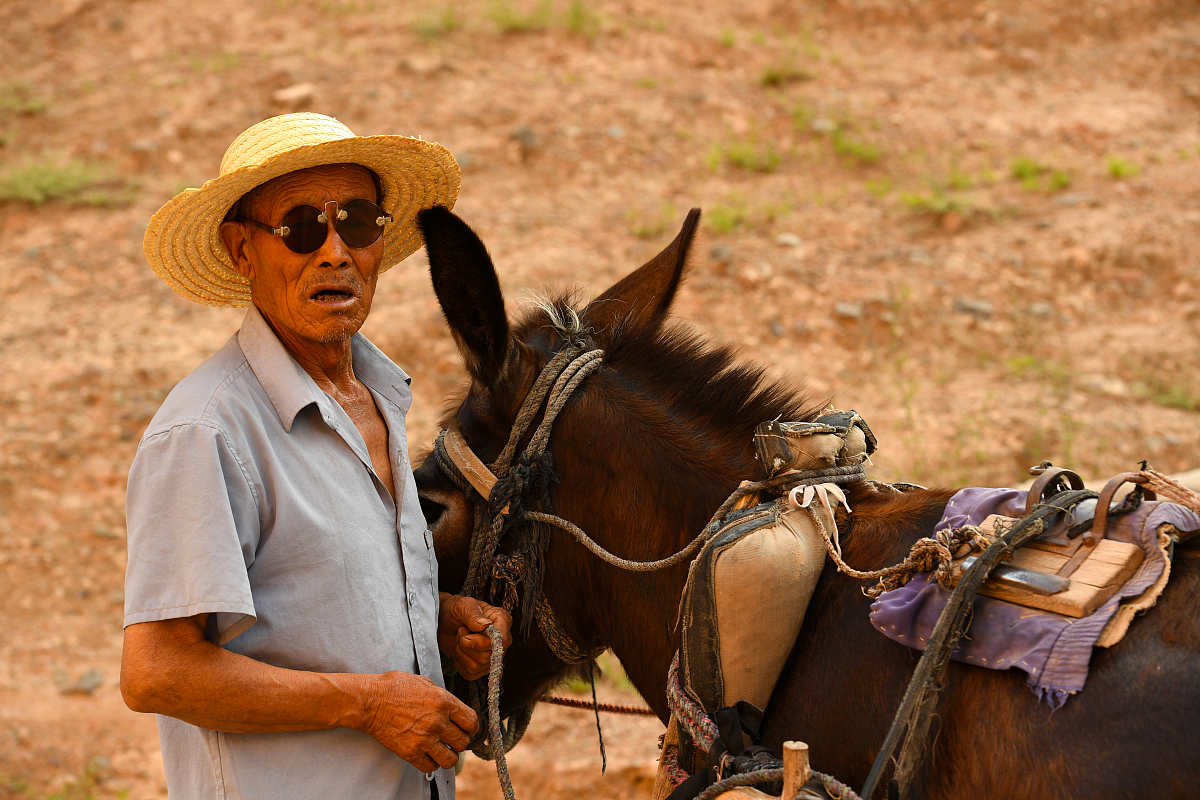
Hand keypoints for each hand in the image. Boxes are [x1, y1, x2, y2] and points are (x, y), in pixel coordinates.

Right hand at [360, 671, 478, 773]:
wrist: (370, 701)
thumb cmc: (394, 688)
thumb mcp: (425, 682)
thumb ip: (443, 697)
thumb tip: (454, 709)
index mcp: (444, 701)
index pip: (472, 721)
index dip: (472, 727)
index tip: (468, 729)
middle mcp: (437, 721)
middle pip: (463, 741)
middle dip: (461, 741)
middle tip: (454, 739)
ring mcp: (424, 739)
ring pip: (451, 759)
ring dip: (449, 755)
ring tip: (444, 750)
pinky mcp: (410, 752)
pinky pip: (431, 766)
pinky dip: (432, 763)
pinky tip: (428, 754)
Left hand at [437, 594, 513, 680]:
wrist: (443, 620)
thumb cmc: (455, 610)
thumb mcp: (463, 605)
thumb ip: (473, 615)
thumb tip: (485, 625)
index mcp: (501, 621)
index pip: (501, 640)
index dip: (482, 643)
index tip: (466, 637)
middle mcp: (500, 640)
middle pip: (488, 656)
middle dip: (466, 646)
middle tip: (460, 631)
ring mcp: (491, 655)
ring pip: (477, 666)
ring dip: (461, 653)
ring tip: (459, 639)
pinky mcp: (480, 666)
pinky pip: (470, 674)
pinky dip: (459, 663)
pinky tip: (458, 650)